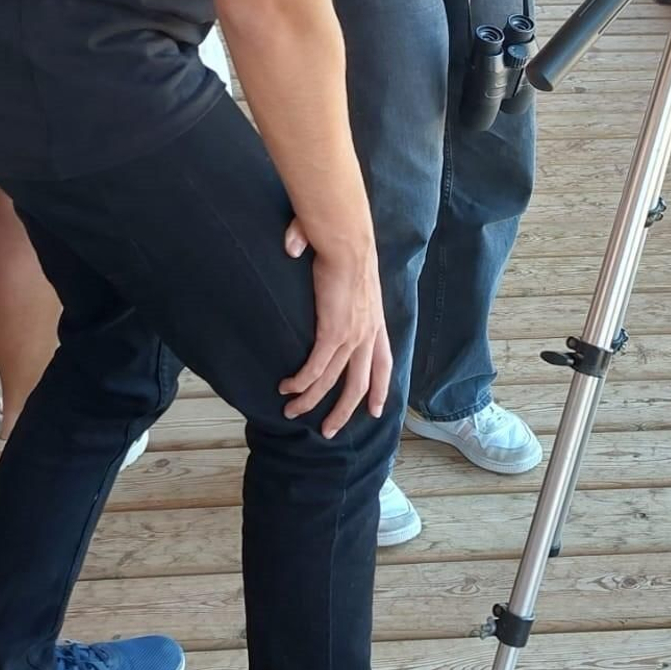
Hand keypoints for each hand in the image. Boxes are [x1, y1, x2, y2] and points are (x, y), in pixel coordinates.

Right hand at [280, 220, 392, 436]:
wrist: (347, 238)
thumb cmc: (341, 241)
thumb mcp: (343, 264)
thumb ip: (324, 267)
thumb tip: (291, 248)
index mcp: (376, 321)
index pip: (383, 362)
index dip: (380, 388)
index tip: (377, 411)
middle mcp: (367, 333)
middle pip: (359, 384)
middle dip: (343, 411)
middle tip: (329, 431)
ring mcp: (351, 335)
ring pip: (331, 381)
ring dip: (310, 400)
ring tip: (292, 413)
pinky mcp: (333, 333)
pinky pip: (315, 368)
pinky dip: (301, 382)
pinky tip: (287, 388)